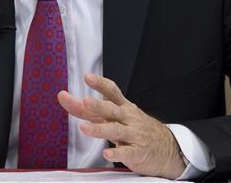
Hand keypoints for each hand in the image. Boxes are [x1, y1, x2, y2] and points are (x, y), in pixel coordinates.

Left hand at [58, 73, 185, 178]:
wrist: (166, 148)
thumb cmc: (133, 128)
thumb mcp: (113, 116)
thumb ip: (86, 109)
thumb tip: (63, 97)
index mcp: (122, 107)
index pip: (112, 91)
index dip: (100, 83)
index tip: (87, 76)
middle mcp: (128, 118)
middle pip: (112, 110)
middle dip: (99, 105)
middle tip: (85, 101)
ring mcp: (134, 135)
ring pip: (116, 130)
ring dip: (100, 129)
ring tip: (84, 128)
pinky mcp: (137, 152)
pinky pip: (127, 152)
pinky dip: (116, 153)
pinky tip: (106, 154)